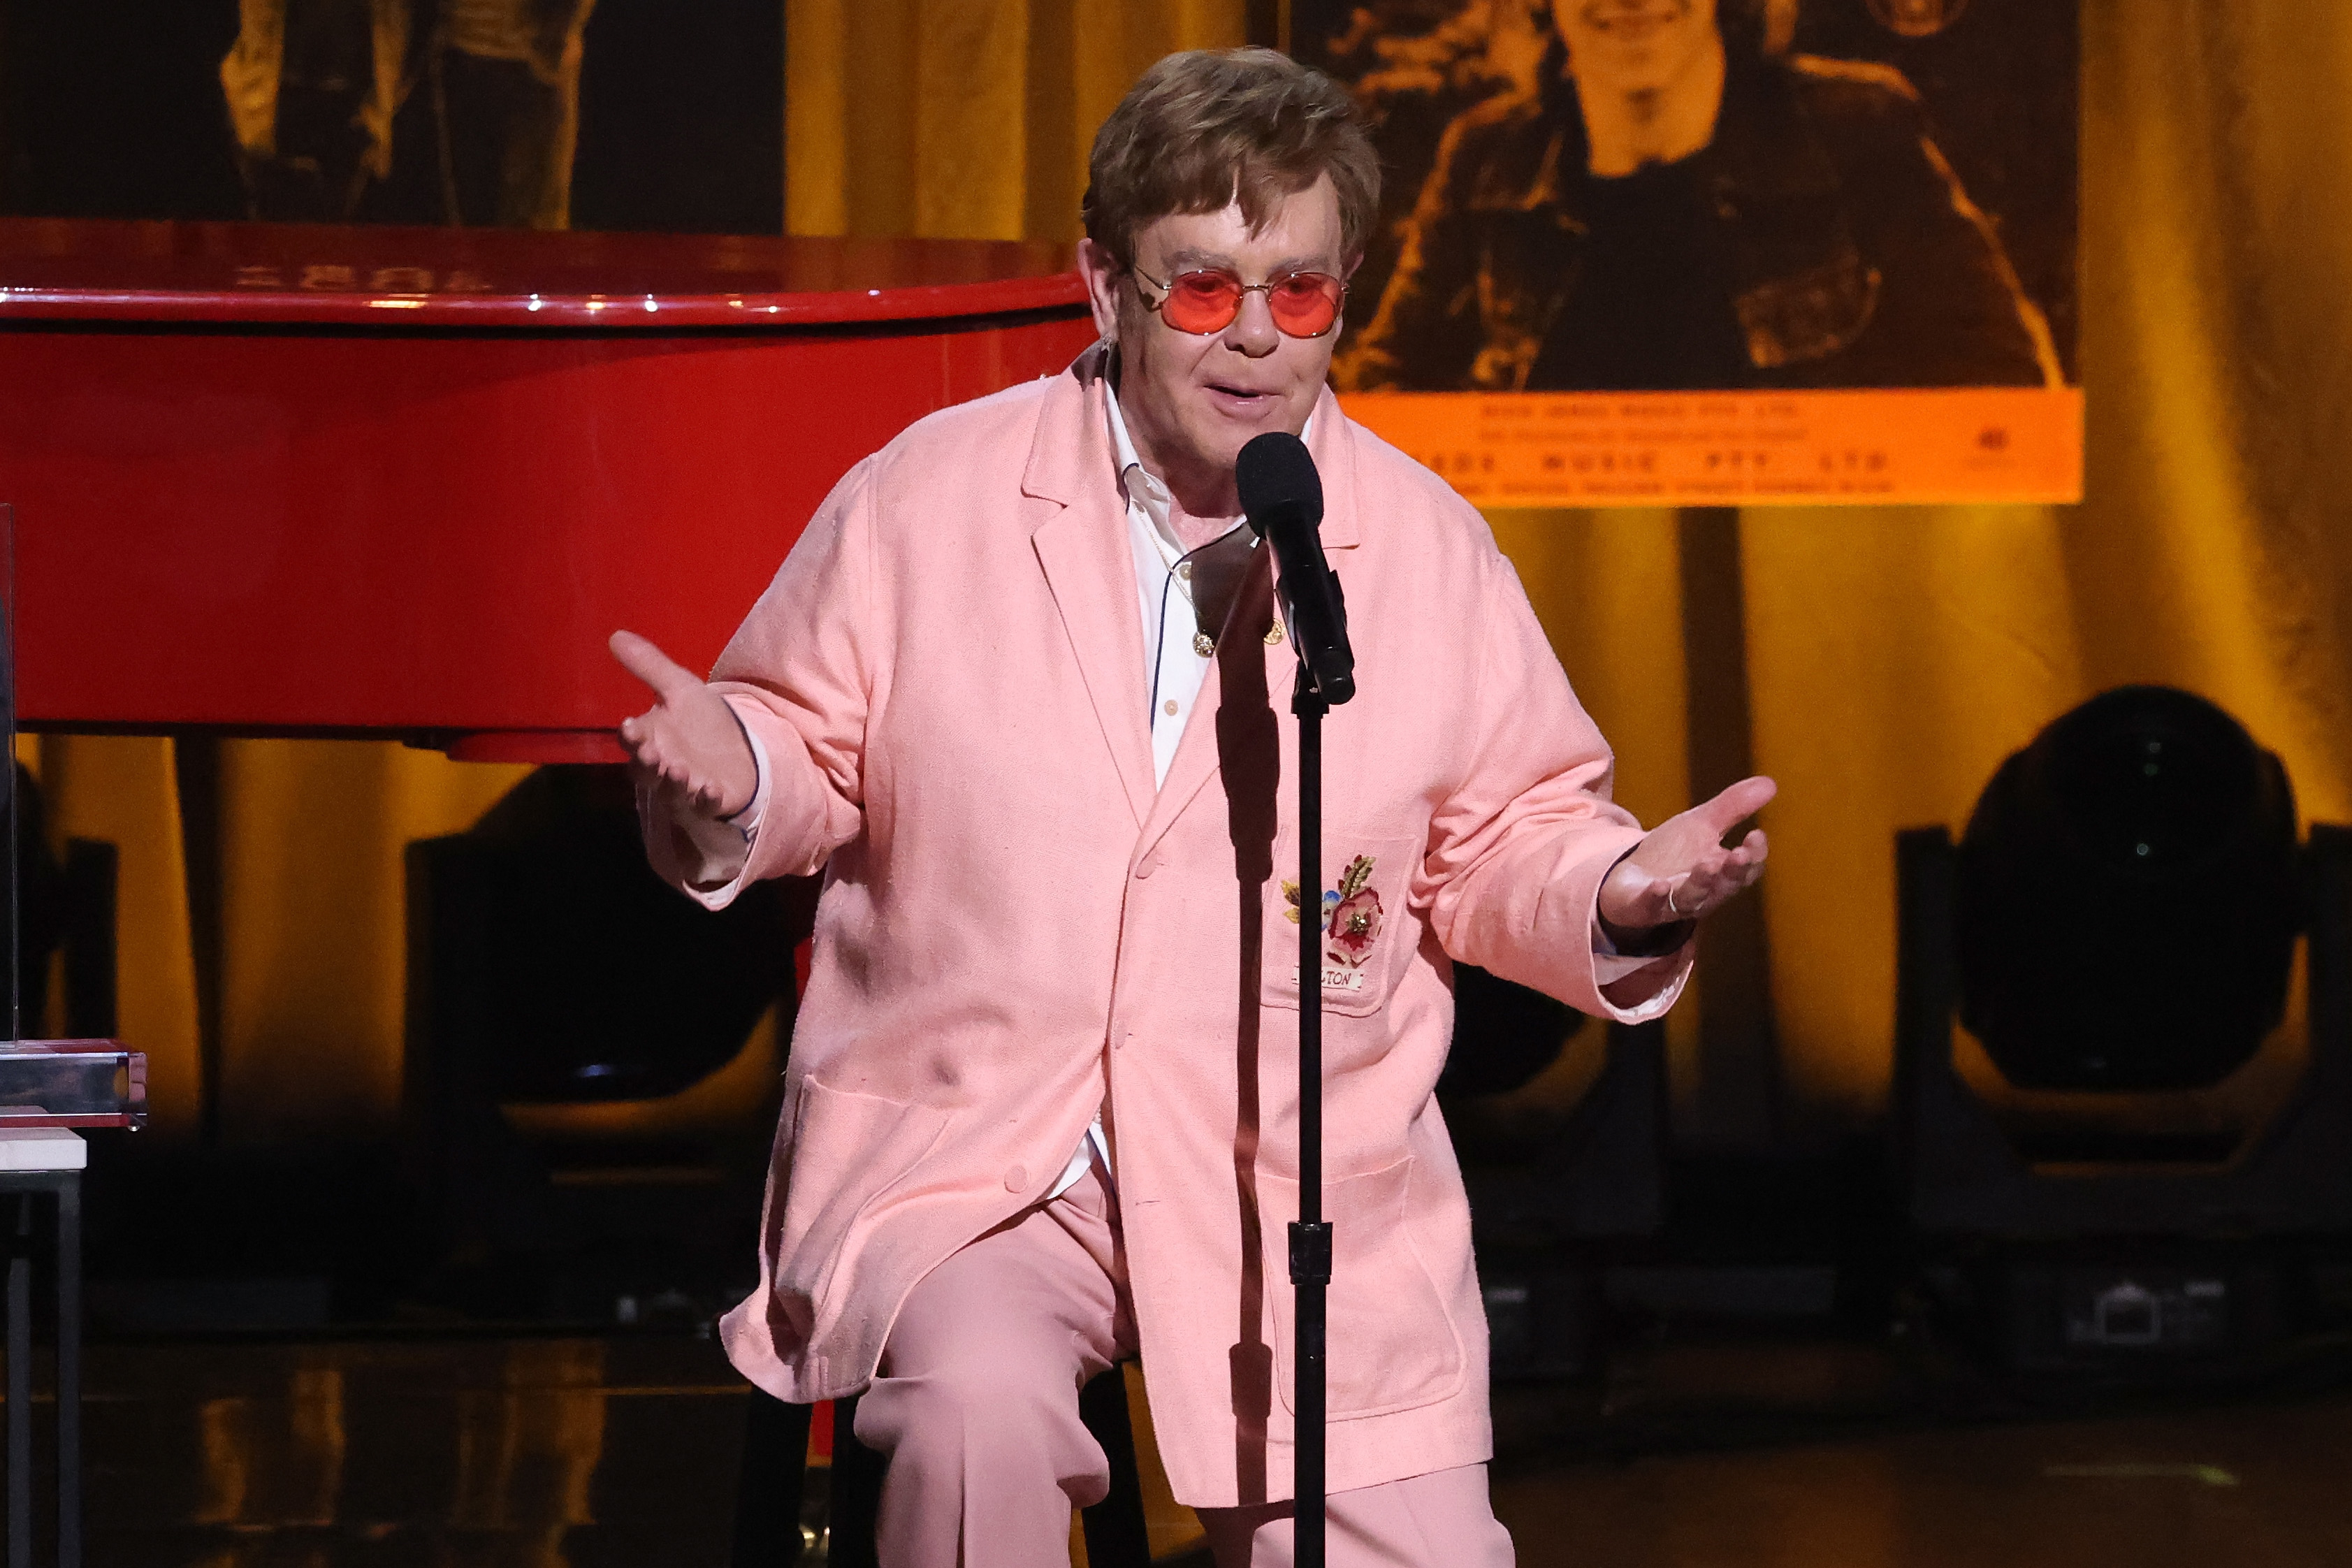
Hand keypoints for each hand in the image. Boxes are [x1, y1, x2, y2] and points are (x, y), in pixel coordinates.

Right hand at [610, 630, 757, 818]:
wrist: (739, 747)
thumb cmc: (701, 721)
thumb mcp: (680, 688)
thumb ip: (649, 666)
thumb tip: (616, 635)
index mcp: (649, 741)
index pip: (633, 741)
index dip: (631, 736)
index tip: (630, 725)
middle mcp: (661, 769)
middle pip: (646, 772)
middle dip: (648, 764)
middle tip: (652, 753)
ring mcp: (684, 790)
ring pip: (672, 793)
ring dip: (674, 784)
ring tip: (680, 772)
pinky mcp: (710, 803)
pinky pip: (705, 807)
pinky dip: (706, 801)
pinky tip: (712, 790)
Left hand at [1598, 775, 1775, 931]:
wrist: (1630, 879)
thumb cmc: (1673, 853)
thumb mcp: (1701, 824)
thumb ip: (1733, 806)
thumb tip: (1770, 783)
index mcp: (1723, 874)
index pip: (1747, 868)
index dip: (1754, 854)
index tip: (1757, 834)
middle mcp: (1704, 893)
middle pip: (1725, 886)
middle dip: (1734, 871)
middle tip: (1740, 854)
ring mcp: (1674, 903)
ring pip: (1692, 898)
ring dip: (1701, 883)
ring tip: (1708, 864)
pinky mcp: (1645, 907)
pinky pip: (1652, 906)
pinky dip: (1656, 897)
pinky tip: (1659, 886)